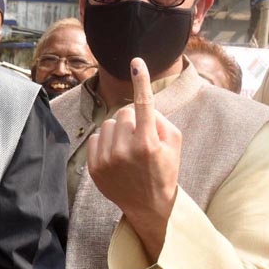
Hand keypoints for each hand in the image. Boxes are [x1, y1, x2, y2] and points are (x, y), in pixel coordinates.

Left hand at [87, 57, 181, 260]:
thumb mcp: (174, 144)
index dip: (141, 81)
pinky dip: (107, 142)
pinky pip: (97, 137)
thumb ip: (161, 120)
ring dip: (118, 130)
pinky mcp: (94, 167)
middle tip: (141, 138)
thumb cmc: (165, 171)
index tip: (136, 62)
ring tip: (129, 149)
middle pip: (123, 113)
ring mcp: (107, 159)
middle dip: (132, 120)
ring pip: (108, 124)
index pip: (143, 104)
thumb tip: (142, 106)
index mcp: (149, 143)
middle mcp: (125, 150)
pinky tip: (117, 156)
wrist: (148, 206)